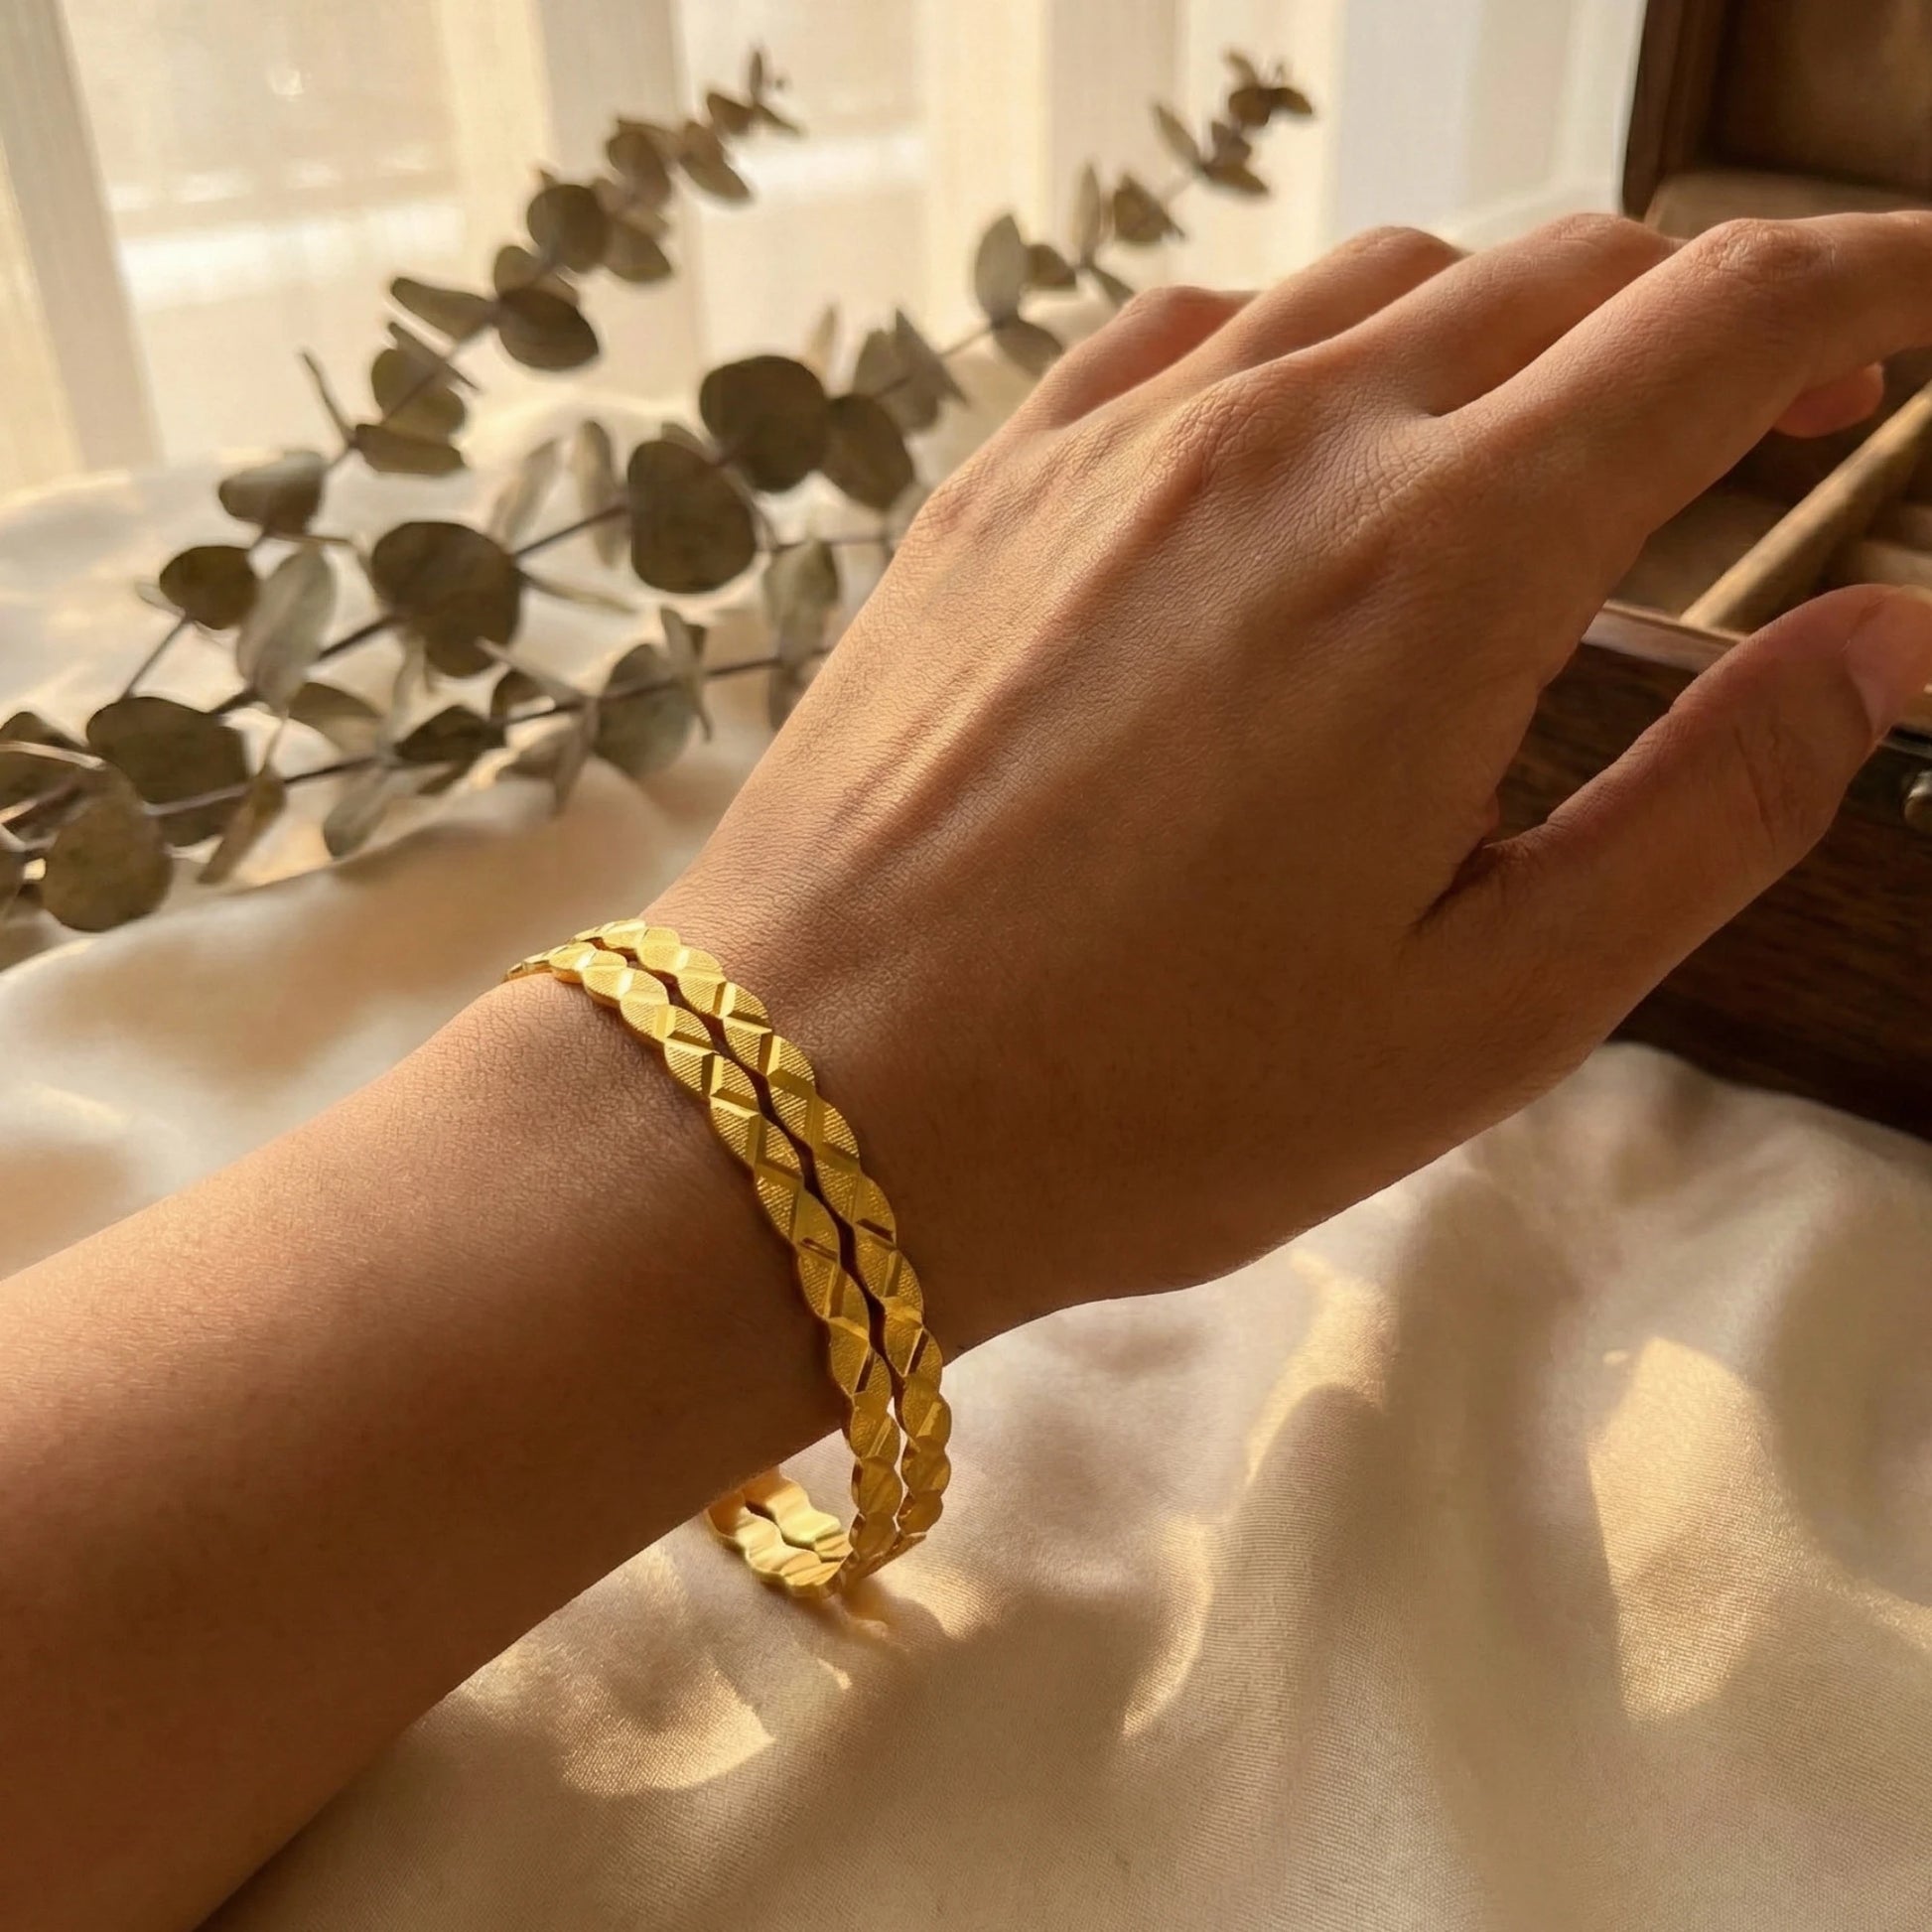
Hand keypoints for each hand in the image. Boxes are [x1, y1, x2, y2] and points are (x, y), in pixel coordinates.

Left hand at [656, 213, 1931, 1336]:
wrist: (819, 1098)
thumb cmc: (1154, 1101)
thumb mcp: (1488, 1008)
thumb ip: (1718, 803)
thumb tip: (1888, 638)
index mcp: (1446, 559)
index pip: (1728, 322)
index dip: (1873, 293)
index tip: (1929, 314)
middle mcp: (1288, 437)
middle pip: (1571, 275)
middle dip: (1716, 317)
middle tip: (1779, 425)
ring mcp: (1120, 439)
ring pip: (1387, 283)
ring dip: (1521, 330)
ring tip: (1558, 449)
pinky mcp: (1002, 477)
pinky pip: (1201, 331)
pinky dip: (1319, 347)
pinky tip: (1321, 442)